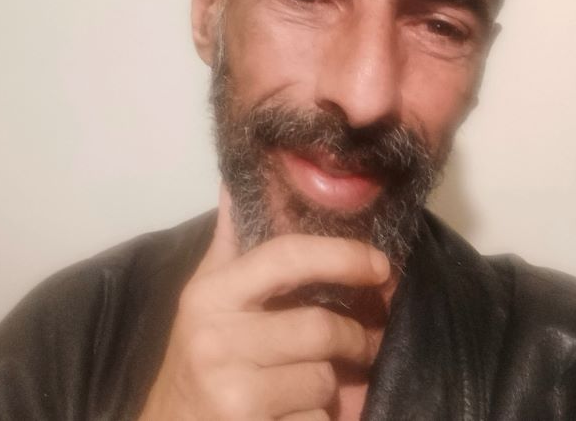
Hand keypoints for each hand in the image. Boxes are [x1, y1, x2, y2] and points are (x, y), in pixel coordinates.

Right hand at [138, 186, 389, 420]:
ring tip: (319, 385)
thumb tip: (237, 179)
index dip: (341, 255)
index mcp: (210, 294)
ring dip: (335, 386)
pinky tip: (299, 415)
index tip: (380, 264)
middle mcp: (217, 339)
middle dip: (355, 339)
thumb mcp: (205, 297)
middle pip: (320, 327)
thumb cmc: (196, 358)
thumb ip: (231, 241)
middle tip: (366, 343)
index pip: (286, 257)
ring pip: (324, 380)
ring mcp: (233, 393)